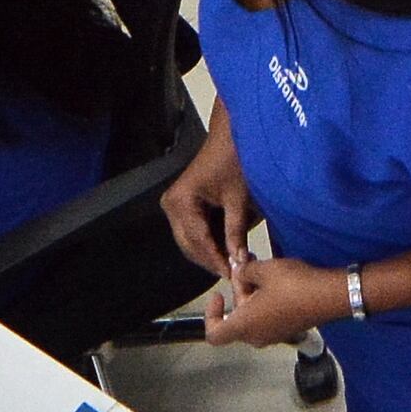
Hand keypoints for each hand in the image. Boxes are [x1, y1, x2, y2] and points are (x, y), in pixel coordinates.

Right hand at [157, 126, 251, 277]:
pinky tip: (227, 248)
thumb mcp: (238, 198)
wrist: (229, 136)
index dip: (216, 260)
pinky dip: (209, 241)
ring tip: (235, 262)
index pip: (198, 241)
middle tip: (236, 273)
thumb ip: (236, 232)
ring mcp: (173, 206)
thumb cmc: (234, 160)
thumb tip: (239, 262)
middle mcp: (171, 206)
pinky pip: (193, 231)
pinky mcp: (181, 205)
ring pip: (190, 242)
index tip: (234, 275)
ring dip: (211, 253)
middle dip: (212, 260)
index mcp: (181, 202)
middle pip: (190, 246)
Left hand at [199, 254, 347, 350]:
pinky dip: (265, 299)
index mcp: (245, 326)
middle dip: (237, 291)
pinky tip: (273, 278)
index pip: (214, 334)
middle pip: (236, 318)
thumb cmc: (293, 285)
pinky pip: (268, 316)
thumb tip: (240, 270)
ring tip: (259, 266)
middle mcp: (257, 336)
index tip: (219, 295)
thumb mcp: (263, 270)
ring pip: (252, 315)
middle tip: (244, 266)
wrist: (331, 295)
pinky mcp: (289, 328)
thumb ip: (244, 271)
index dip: (211, 315)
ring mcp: (274, 334)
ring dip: (251, 292)